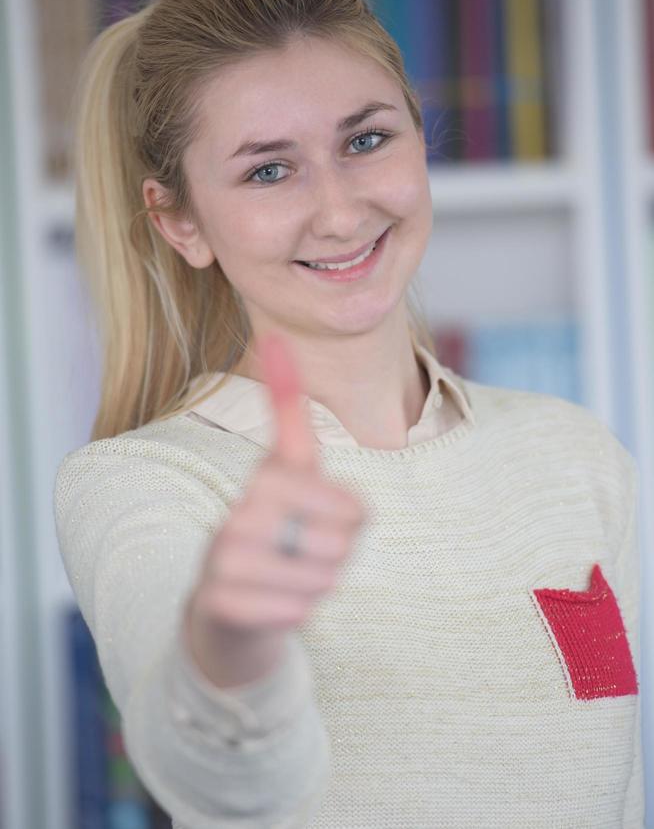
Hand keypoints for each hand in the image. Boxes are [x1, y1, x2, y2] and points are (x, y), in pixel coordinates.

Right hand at [183, 331, 368, 685]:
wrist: (224, 616)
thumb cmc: (274, 536)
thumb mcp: (290, 474)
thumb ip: (290, 414)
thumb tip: (276, 339)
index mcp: (265, 478)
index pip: (335, 489)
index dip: (349, 512)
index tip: (324, 495)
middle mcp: (238, 512)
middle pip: (338, 534)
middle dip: (338, 551)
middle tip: (310, 553)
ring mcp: (222, 557)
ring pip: (320, 574)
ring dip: (317, 584)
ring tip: (290, 578)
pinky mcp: (217, 602)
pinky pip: (294, 610)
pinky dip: (295, 611)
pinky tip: (273, 605)